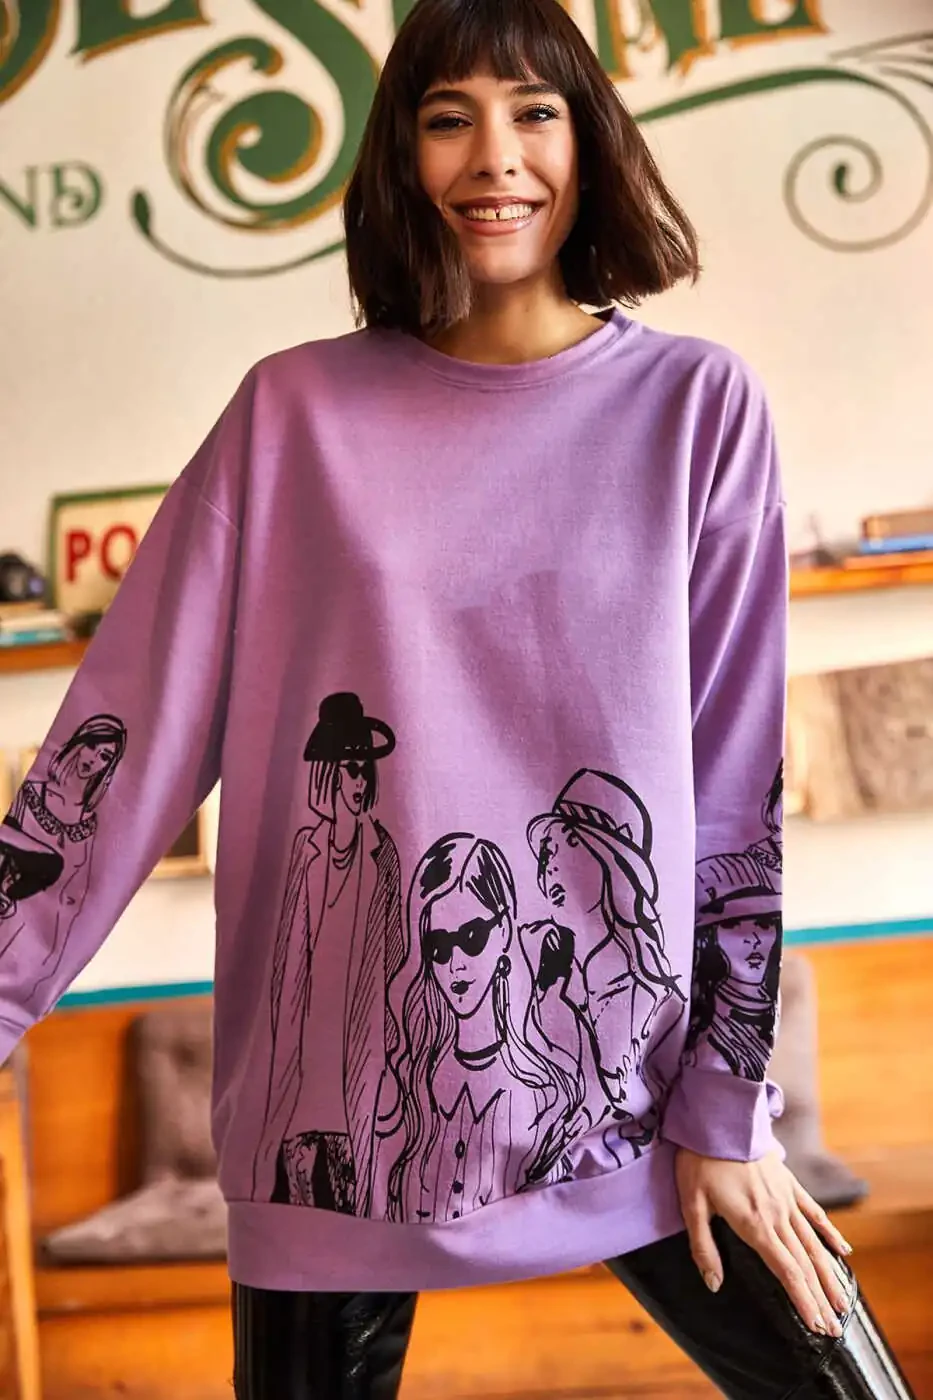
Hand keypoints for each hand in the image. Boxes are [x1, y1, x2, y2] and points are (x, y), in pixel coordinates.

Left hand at [674, 1148, 853, 1337]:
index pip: (786, 1272)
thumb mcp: (692, 1204)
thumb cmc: (700, 1160)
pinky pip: (814, 1213)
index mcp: (755, 1224)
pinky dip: (829, 1233)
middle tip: (835, 1330)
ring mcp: (787, 1198)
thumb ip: (703, 1247)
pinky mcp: (789, 1183)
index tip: (816, 1327)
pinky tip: (843, 1251)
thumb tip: (714, 1285)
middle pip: (805, 1265)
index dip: (802, 1302)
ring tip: (843, 1303)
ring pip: (814, 1244)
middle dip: (820, 1299)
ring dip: (829, 1276)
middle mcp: (778, 1215)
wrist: (719, 1115)